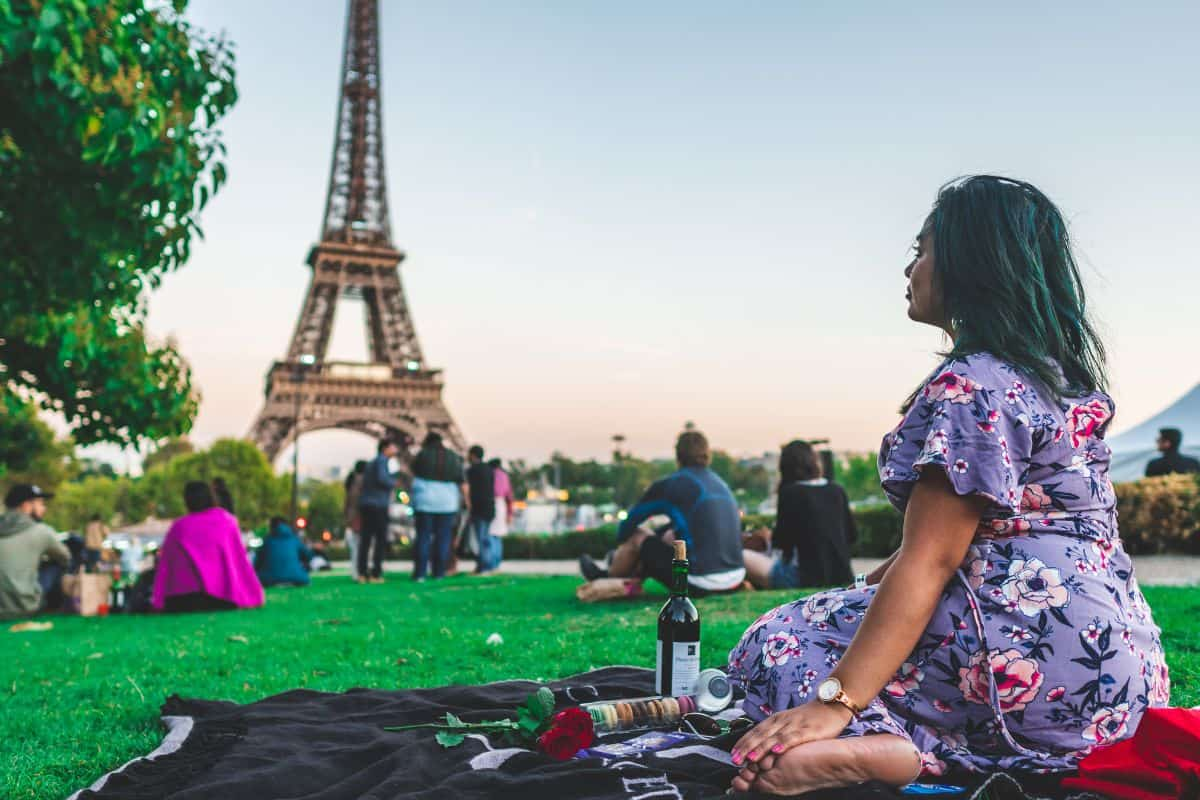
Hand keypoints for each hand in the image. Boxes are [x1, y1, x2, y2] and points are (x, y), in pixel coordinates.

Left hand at [731, 700, 851, 766]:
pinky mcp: (808, 730)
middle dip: (746, 748)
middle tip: (735, 760)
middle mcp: (782, 721)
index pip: (755, 731)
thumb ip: (775, 734)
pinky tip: (776, 751)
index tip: (732, 754)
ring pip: (773, 737)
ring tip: (750, 759)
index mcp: (776, 720)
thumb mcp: (788, 723)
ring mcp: (794, 725)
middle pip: (760, 735)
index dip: (743, 743)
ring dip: (760, 748)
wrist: (831, 705)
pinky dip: (783, 744)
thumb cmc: (809, 718)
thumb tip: (758, 748)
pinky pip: (794, 737)